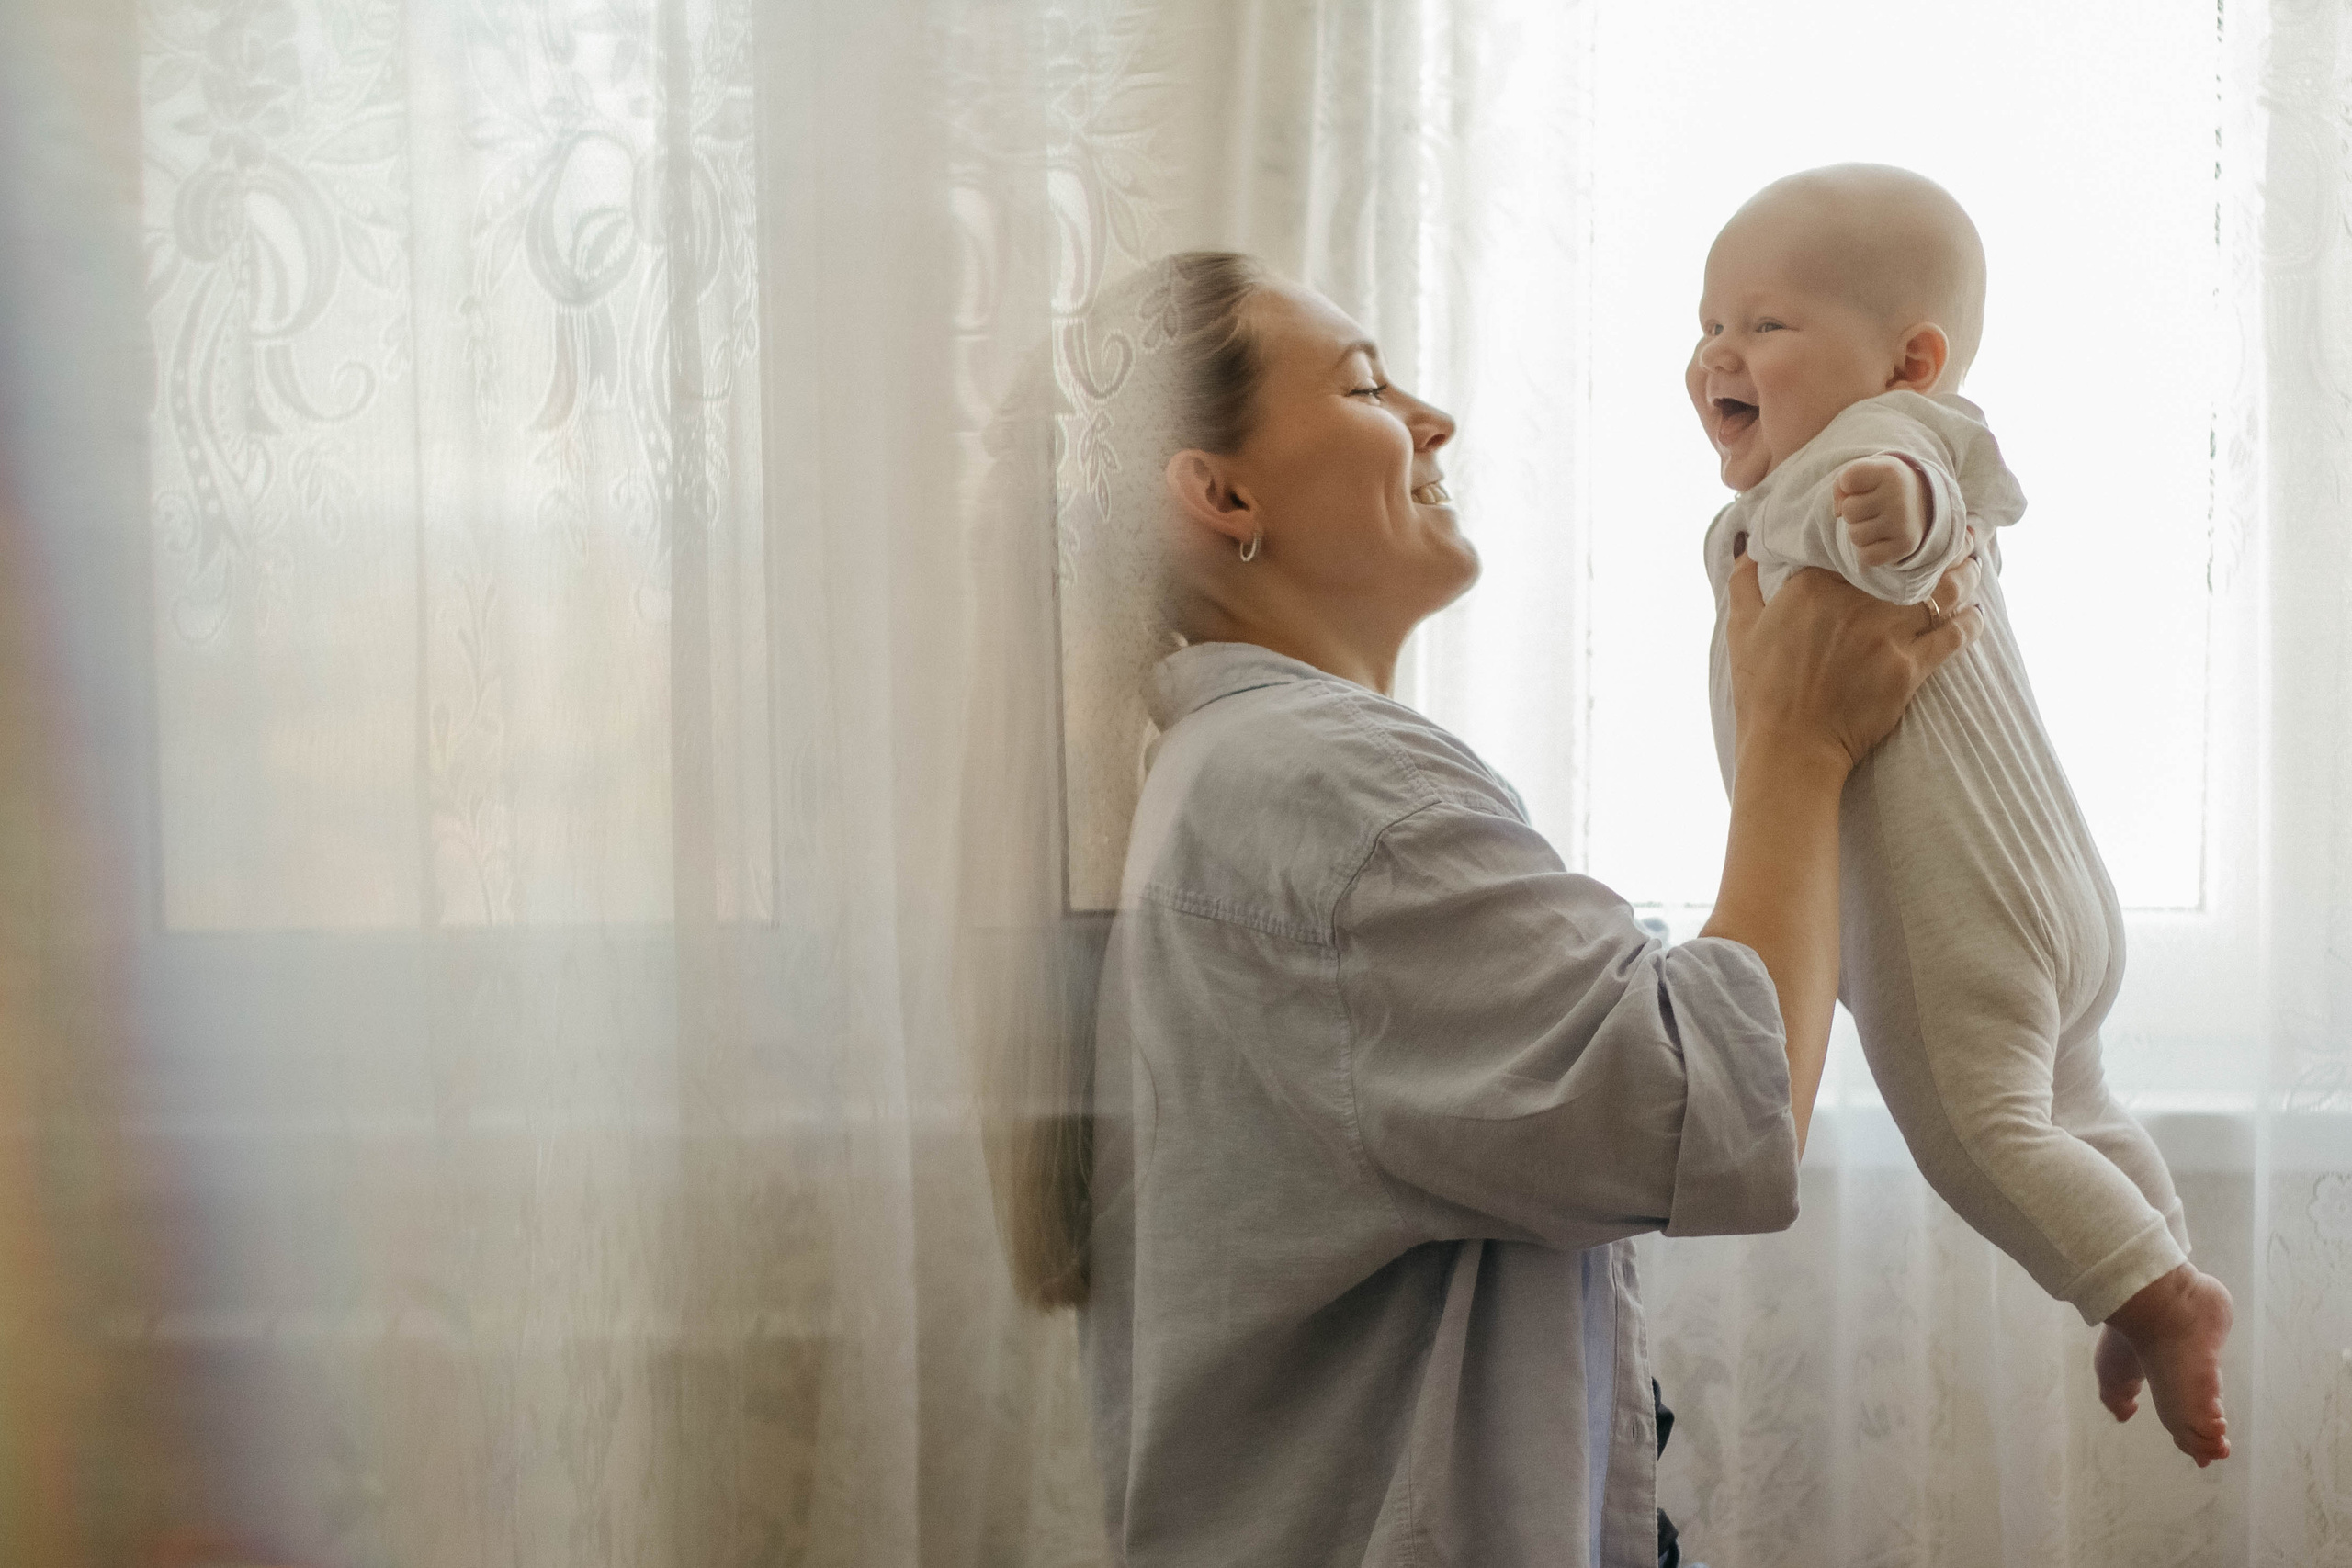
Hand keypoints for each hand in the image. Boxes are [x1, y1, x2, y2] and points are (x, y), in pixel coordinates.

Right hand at [1725, 532, 1982, 771]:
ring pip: (1943, 592)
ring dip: (1964, 576)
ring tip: (1972, 569)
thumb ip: (1744, 583)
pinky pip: (1954, 636)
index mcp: (1815, 585)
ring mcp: (1886, 635)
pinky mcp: (1909, 668)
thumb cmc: (1762, 691)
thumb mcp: (1742, 630)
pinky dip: (1970, 623)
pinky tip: (1975, 616)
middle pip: (1913, 561)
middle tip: (1957, 536)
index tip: (1900, 525)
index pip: (1864, 543)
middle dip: (1941, 546)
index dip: (1887, 532)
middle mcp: (1856, 602)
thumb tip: (1747, 548)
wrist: (1790, 746)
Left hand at [1835, 455, 1927, 567]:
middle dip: (1854, 510)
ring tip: (1878, 521)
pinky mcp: (1905, 546)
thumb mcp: (1866, 472)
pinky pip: (1867, 557)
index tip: (1867, 484)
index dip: (1848, 486)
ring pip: (1855, 536)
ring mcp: (1903, 523)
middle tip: (1875, 506)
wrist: (1926, 501)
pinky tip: (1882, 538)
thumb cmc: (1884, 485)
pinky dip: (1868, 551)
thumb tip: (1838, 513)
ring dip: (1860, 531)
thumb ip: (1841, 483)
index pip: (1846, 481)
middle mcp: (1899, 496)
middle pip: (1848, 510)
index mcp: (1889, 472)